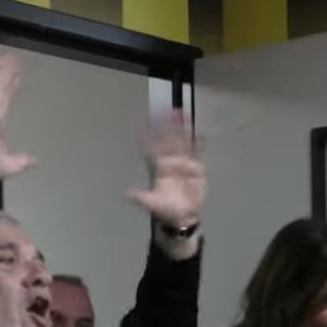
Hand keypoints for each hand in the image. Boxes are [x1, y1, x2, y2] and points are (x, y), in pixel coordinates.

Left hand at [128, 109, 204, 226]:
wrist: (183, 217)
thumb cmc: (165, 209)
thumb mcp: (152, 204)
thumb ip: (141, 198)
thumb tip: (126, 194)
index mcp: (158, 168)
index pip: (152, 147)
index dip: (148, 134)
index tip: (145, 119)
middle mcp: (170, 162)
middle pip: (168, 140)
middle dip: (167, 125)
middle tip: (167, 109)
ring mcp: (183, 164)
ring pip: (182, 142)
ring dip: (182, 129)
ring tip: (182, 114)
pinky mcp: (197, 169)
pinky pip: (198, 153)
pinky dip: (199, 144)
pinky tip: (201, 133)